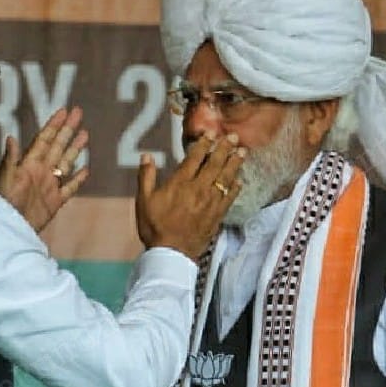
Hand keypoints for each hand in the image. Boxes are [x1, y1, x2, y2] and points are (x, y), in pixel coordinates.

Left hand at [0, 107, 88, 232]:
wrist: (8, 227)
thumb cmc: (3, 203)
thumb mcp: (5, 178)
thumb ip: (11, 159)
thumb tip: (11, 136)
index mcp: (30, 163)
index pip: (45, 139)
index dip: (54, 125)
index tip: (64, 111)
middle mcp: (41, 171)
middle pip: (58, 146)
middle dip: (68, 130)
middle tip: (78, 113)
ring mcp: (50, 185)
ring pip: (66, 163)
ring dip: (75, 149)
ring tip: (85, 134)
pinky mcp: (55, 201)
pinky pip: (70, 187)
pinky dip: (78, 179)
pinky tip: (86, 170)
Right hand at [135, 132, 244, 259]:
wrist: (171, 253)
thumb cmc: (154, 226)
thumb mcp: (143, 200)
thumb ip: (145, 176)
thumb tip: (146, 156)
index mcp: (180, 182)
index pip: (195, 157)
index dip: (204, 143)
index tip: (211, 133)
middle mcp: (198, 188)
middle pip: (215, 163)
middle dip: (225, 148)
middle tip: (234, 137)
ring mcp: (210, 202)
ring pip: (226, 178)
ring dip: (235, 164)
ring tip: (243, 152)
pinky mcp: (217, 215)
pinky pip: (230, 197)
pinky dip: (236, 187)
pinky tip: (240, 180)